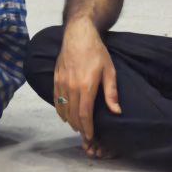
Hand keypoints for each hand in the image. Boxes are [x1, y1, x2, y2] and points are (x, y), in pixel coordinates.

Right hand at [52, 19, 120, 139]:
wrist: (78, 35)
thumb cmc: (97, 52)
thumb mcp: (109, 71)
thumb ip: (111, 93)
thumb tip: (116, 111)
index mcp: (86, 86)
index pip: (84, 114)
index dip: (87, 128)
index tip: (90, 136)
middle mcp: (71, 86)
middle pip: (72, 114)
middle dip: (79, 127)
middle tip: (85, 135)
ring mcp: (62, 82)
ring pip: (63, 108)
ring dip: (69, 120)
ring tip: (77, 127)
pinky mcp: (56, 78)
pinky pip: (56, 99)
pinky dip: (60, 110)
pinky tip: (64, 116)